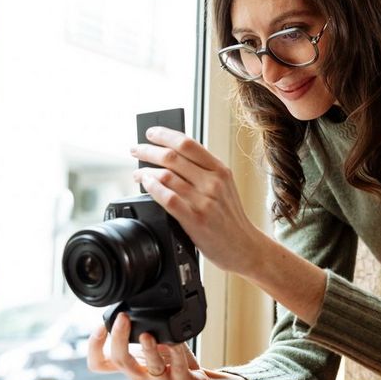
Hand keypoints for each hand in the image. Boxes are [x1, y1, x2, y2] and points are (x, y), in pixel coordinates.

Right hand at [86, 314, 212, 379]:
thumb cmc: (166, 365)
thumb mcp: (143, 350)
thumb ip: (132, 335)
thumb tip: (121, 311)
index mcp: (128, 366)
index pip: (98, 363)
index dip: (94, 346)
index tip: (101, 325)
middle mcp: (140, 375)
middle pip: (121, 362)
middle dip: (119, 339)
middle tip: (123, 318)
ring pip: (151, 367)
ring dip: (148, 349)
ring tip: (147, 335)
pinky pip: (177, 367)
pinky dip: (176, 352)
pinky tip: (174, 341)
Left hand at [130, 127, 267, 274]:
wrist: (244, 246)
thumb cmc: (230, 217)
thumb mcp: (224, 187)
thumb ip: (203, 171)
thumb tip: (170, 157)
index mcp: (220, 170)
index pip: (188, 143)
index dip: (165, 135)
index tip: (150, 133)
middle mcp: (213, 182)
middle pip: (172, 157)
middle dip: (148, 151)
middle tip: (136, 150)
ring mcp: (204, 201)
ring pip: (166, 176)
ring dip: (146, 172)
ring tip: (138, 174)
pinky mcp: (195, 219)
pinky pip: (168, 198)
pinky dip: (152, 188)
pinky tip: (145, 185)